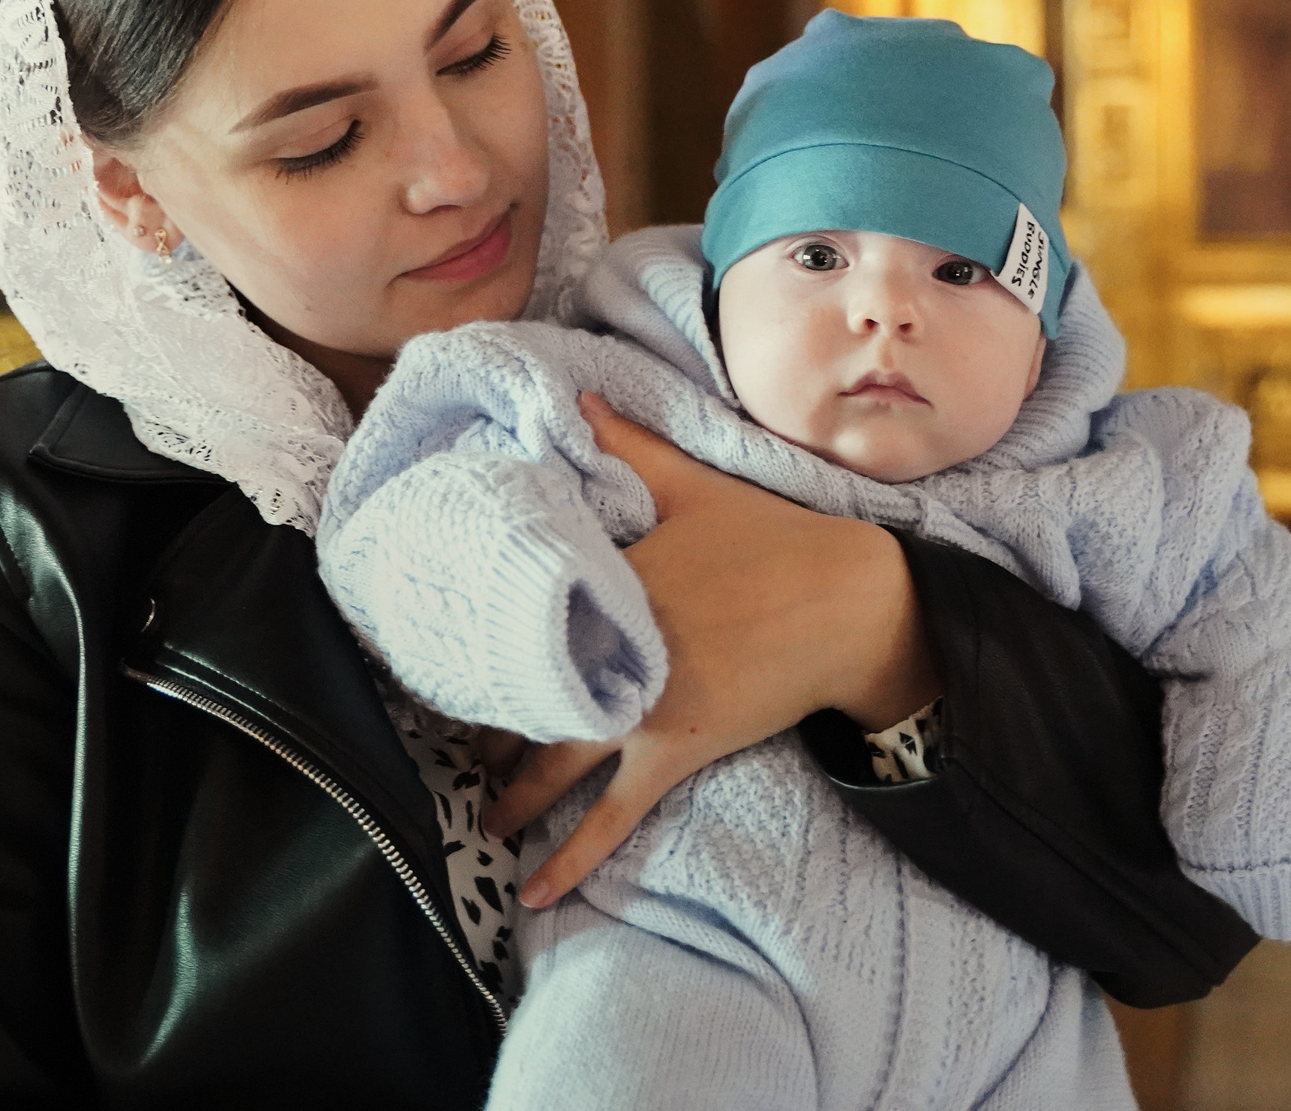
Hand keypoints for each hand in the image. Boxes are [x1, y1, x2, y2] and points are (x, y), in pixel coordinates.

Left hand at [482, 393, 939, 907]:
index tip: (439, 656)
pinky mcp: (675, 748)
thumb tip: (581, 397)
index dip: (478, 641)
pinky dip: (571, 858)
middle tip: (449, 746)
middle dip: (482, 727)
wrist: (851, 601)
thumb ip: (628, 445)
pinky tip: (532, 892)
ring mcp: (643, 704)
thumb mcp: (693, 484)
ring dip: (511, 794)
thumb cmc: (774, 538)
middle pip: (523, 697)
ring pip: (554, 761)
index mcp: (610, 578)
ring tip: (479, 818)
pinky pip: (612, 815)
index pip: (521, 616)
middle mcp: (614, 646)